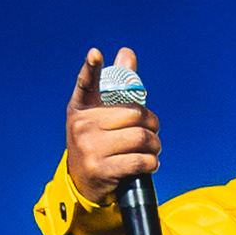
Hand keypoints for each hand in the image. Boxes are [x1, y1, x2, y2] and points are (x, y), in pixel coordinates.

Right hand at [64, 48, 161, 205]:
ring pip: (141, 138)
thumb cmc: (98, 141)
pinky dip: (152, 162)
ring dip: (155, 145)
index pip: (86, 84)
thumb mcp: (100, 115)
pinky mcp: (101, 169)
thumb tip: (126, 53)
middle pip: (135, 115)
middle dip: (152, 124)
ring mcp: (89, 148)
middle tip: (152, 131)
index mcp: (81, 108)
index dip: (91, 68)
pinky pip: (140, 160)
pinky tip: (149, 162)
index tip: (95, 53)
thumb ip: (116, 87)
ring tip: (152, 148)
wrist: (82, 181)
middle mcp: (82, 125)